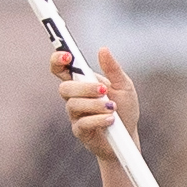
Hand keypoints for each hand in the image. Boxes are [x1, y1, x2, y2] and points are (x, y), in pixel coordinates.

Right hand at [58, 45, 135, 163]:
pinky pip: (82, 123)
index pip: (61, 69)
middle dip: (84, 88)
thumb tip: (103, 49)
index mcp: (82, 83)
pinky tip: (111, 119)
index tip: (67, 55)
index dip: (57, 61)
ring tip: (112, 107)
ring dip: (94, 104)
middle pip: (64, 88)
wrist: (129, 137)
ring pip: (73, 105)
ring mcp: (76, 115)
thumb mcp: (124, 85)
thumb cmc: (124, 109)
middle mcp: (75, 98)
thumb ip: (113, 69)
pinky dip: (98, 119)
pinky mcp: (81, 131)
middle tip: (103, 90)